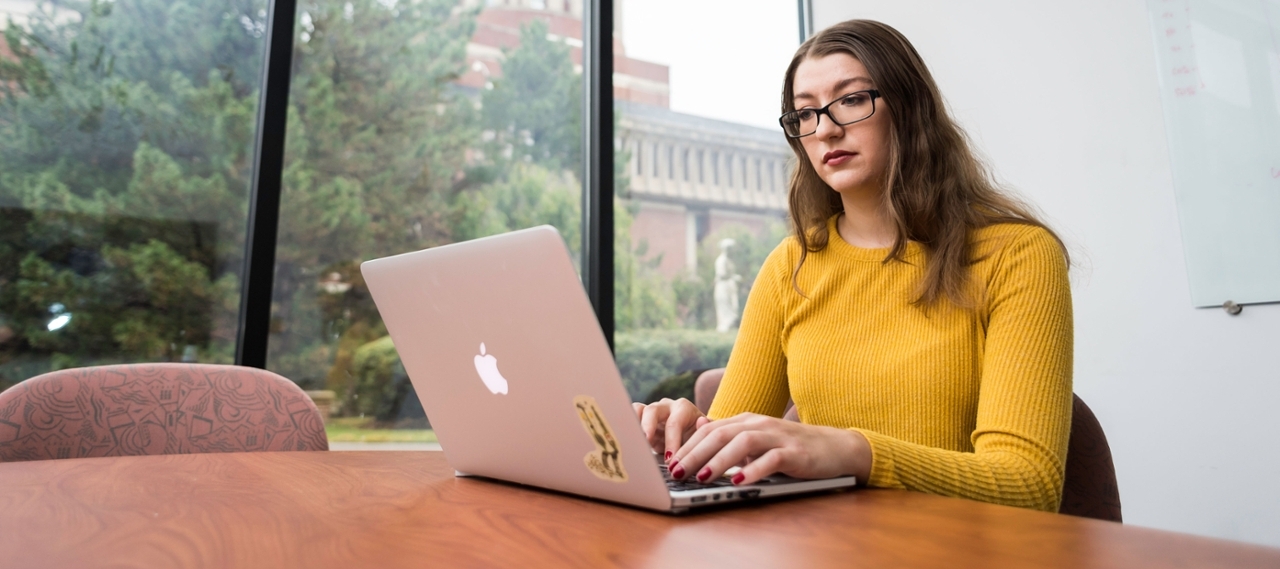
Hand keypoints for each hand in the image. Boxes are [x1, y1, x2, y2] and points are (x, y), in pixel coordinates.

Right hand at [631, 398, 710, 460]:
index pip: (674, 423)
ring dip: (633, 425)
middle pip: (652, 411)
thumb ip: (704, 431)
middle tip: (645, 444)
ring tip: (631, 440)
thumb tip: (701, 422)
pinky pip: (629, 417)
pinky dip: (627, 427)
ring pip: (637, 410)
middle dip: (647, 427)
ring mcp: (651, 412)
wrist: (691, 439)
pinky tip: (626, 441)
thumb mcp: (704, 437)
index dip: (671, 441)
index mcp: (683, 408)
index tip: (670, 460)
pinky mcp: (640, 420)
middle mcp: (665, 406)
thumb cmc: (698, 438)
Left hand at [668, 412, 871, 485]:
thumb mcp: (758, 439)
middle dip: (696, 453)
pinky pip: (772, 459)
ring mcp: (778, 437)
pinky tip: (740, 481)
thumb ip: (731, 435)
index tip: (670, 464)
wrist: (835, 447)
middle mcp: (760, 424)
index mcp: (748, 421)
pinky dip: (754, 469)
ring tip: (703, 477)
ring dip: (720, 461)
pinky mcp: (795, 453)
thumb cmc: (792, 447)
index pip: (711, 430)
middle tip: (678, 472)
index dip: (689, 446)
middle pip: (721, 434)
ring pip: (743, 443)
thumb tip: (699, 428)